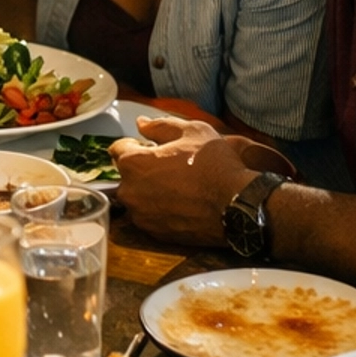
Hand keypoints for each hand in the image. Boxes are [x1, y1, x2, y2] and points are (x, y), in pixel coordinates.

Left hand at [111, 115, 256, 245]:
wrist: (238, 205)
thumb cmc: (215, 165)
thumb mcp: (191, 131)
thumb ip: (160, 126)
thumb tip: (141, 123)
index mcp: (133, 163)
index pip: (117, 149)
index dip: (136, 144)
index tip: (153, 147)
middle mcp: (130, 191)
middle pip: (126, 174)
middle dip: (142, 168)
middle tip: (170, 166)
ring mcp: (142, 215)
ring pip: (138, 196)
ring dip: (149, 189)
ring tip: (178, 185)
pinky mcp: (155, 233)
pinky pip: (150, 216)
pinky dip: (160, 209)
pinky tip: (181, 203)